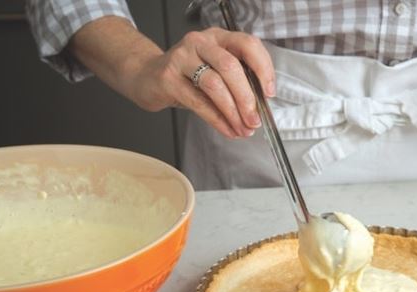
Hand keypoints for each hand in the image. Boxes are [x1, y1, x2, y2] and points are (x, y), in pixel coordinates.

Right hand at [131, 27, 274, 137]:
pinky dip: (217, 119)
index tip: (269, 93)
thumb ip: (236, 81)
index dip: (263, 69)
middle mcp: (200, 42)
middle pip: (231, 67)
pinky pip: (198, 102)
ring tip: (242, 128)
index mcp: (218, 37)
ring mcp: (182, 58)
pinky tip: (227, 129)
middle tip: (255, 119)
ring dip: (233, 112)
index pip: (248, 45)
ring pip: (215, 85)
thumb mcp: (214, 70)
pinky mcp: (168, 78)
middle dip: (247, 98)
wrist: (147, 76)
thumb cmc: (187, 75)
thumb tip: (258, 108)